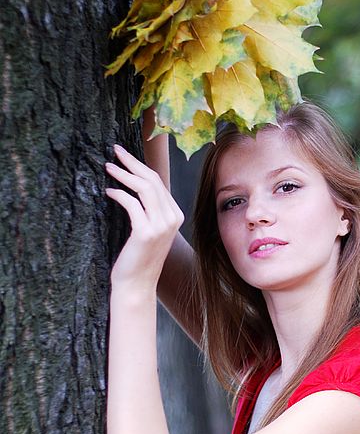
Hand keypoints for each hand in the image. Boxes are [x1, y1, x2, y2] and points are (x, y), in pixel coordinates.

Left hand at [105, 144, 184, 290]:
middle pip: (153, 181)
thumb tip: (133, 185)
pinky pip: (131, 204)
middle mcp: (172, 219)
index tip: (124, 155)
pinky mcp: (146, 233)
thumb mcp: (148, 229)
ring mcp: (161, 226)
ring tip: (108, 167)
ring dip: (124, 174)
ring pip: (144, 188)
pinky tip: (109, 192)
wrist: (137, 284)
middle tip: (115, 150)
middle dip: (133, 162)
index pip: (159, 183)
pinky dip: (119, 194)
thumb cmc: (138, 257)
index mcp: (175, 215)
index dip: (140, 166)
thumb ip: (147, 210)